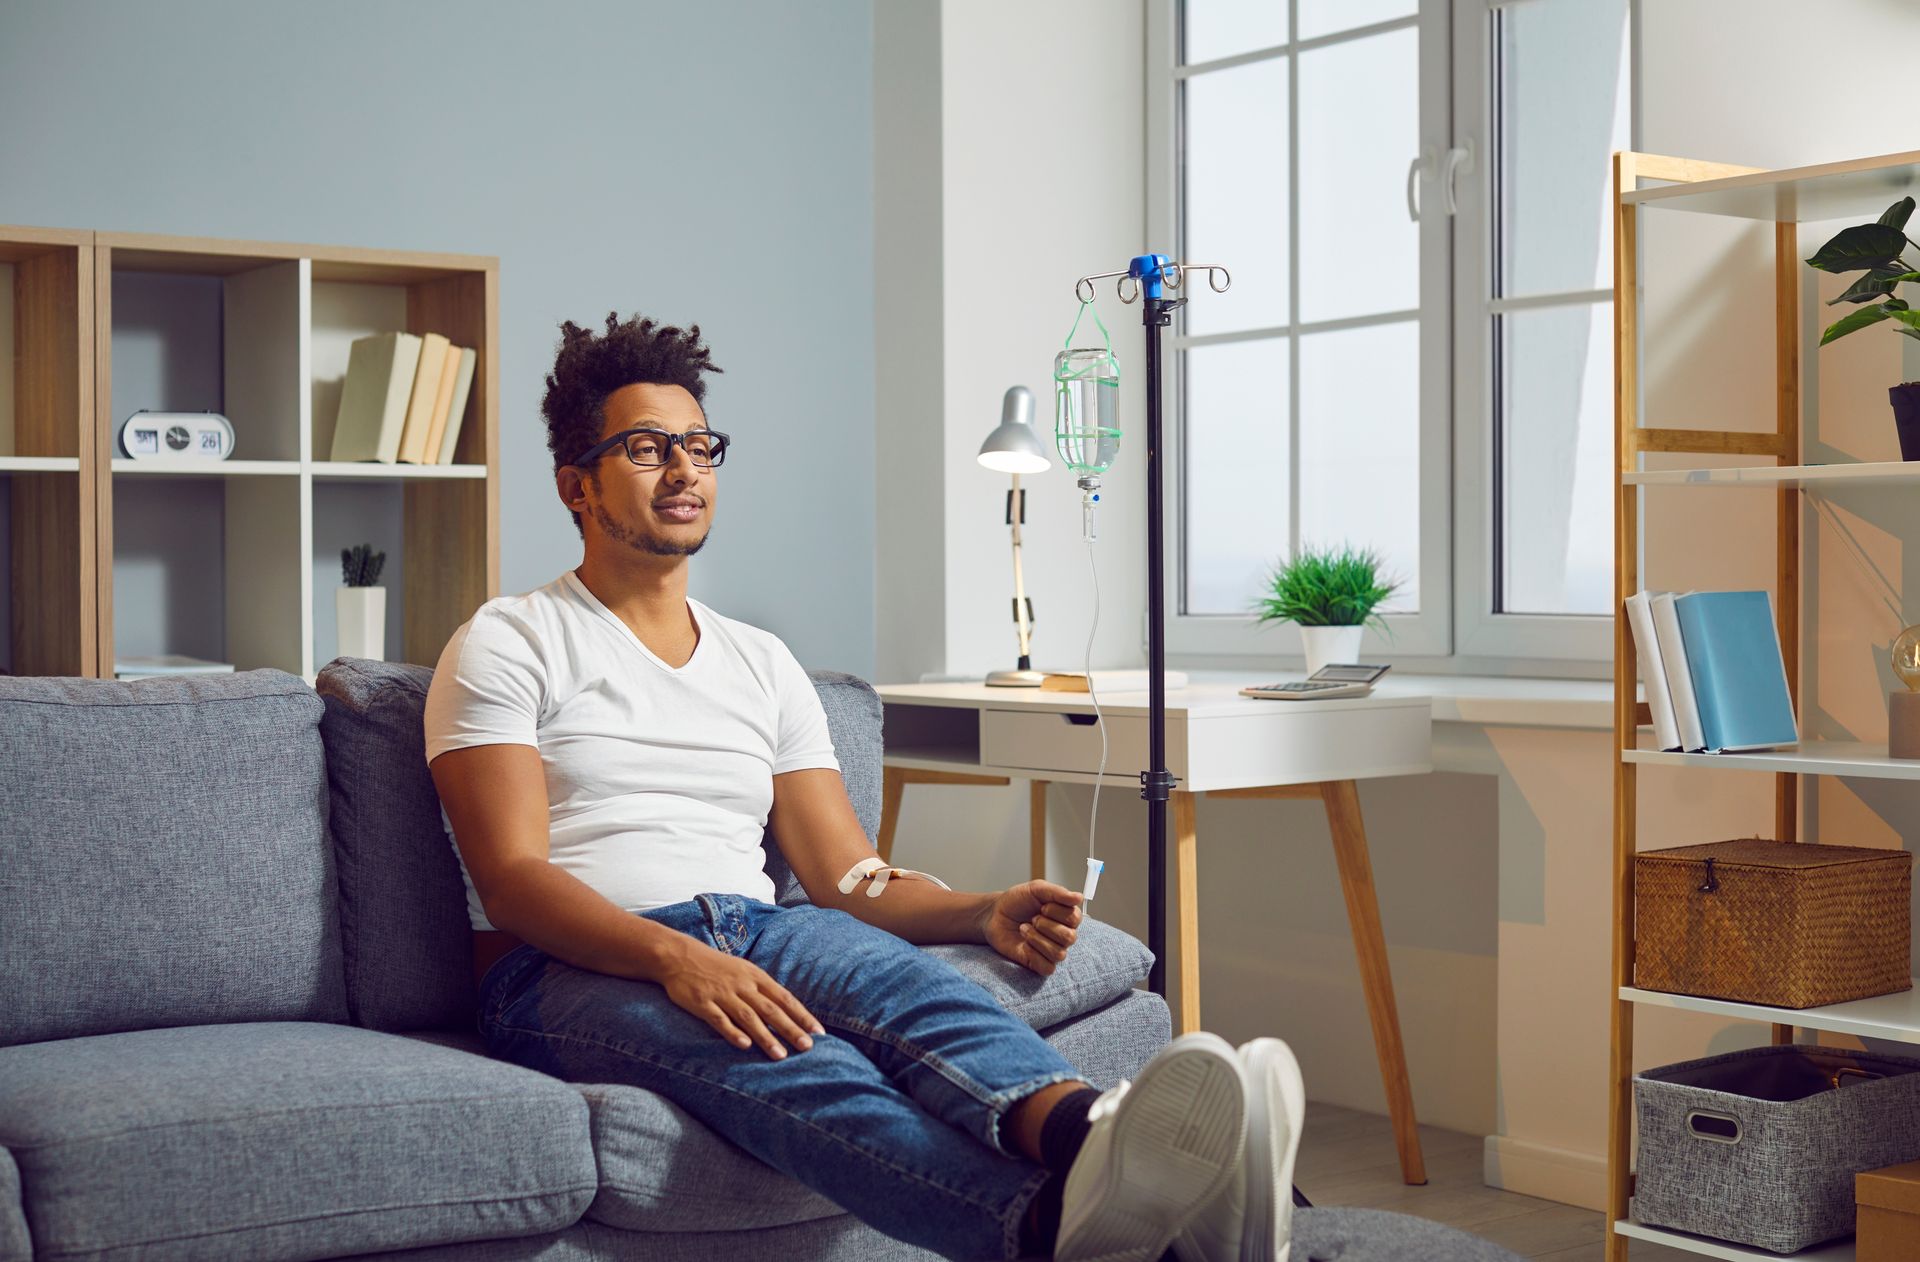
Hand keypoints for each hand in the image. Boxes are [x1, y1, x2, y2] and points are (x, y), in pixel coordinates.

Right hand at [656, 940, 824, 1059]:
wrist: (680, 956)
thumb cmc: (717, 967)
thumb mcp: (744, 971)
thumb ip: (763, 990)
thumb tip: (787, 1009)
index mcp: (756, 977)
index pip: (784, 998)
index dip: (802, 1015)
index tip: (818, 1032)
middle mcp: (742, 985)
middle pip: (771, 1010)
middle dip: (791, 1029)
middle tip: (808, 1047)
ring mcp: (722, 994)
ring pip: (748, 1017)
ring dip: (766, 1037)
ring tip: (781, 1055)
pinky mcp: (702, 1003)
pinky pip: (719, 1019)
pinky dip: (732, 1032)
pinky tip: (744, 1045)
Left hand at [980, 880, 1083, 975]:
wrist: (995, 915)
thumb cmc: (1017, 902)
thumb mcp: (1036, 889)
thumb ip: (1058, 893)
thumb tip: (1078, 898)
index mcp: (1066, 916)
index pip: (1075, 918)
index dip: (1057, 911)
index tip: (1042, 906)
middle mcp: (1063, 934)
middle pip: (1069, 937)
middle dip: (1046, 926)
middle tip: (1033, 918)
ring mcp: (1052, 950)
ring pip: (1059, 953)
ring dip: (1037, 939)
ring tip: (1024, 929)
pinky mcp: (1040, 963)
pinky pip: (1048, 967)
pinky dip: (1034, 955)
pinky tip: (1024, 945)